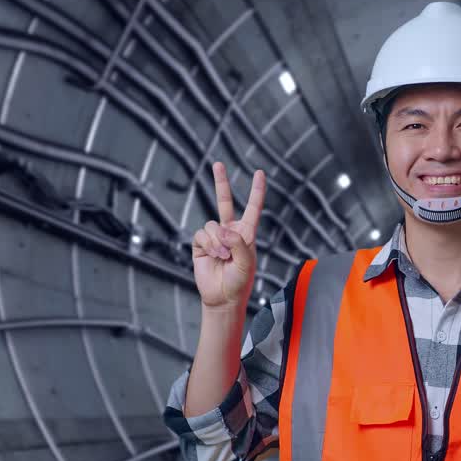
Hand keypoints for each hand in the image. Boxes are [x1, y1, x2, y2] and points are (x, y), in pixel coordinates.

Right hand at [191, 162, 266, 310]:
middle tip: (218, 163)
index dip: (256, 191)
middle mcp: (230, 231)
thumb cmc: (240, 282)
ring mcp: (214, 237)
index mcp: (246, 233)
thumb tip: (222, 229)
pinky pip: (202, 235)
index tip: (259, 173)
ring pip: (212, 225)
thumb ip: (238, 243)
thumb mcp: (246, 262)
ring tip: (224, 256)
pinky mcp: (200, 244)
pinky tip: (215, 256)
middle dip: (221, 182)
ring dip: (218, 241)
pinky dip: (209, 245)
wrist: (223, 297)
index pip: (252, 207)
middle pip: (224, 201)